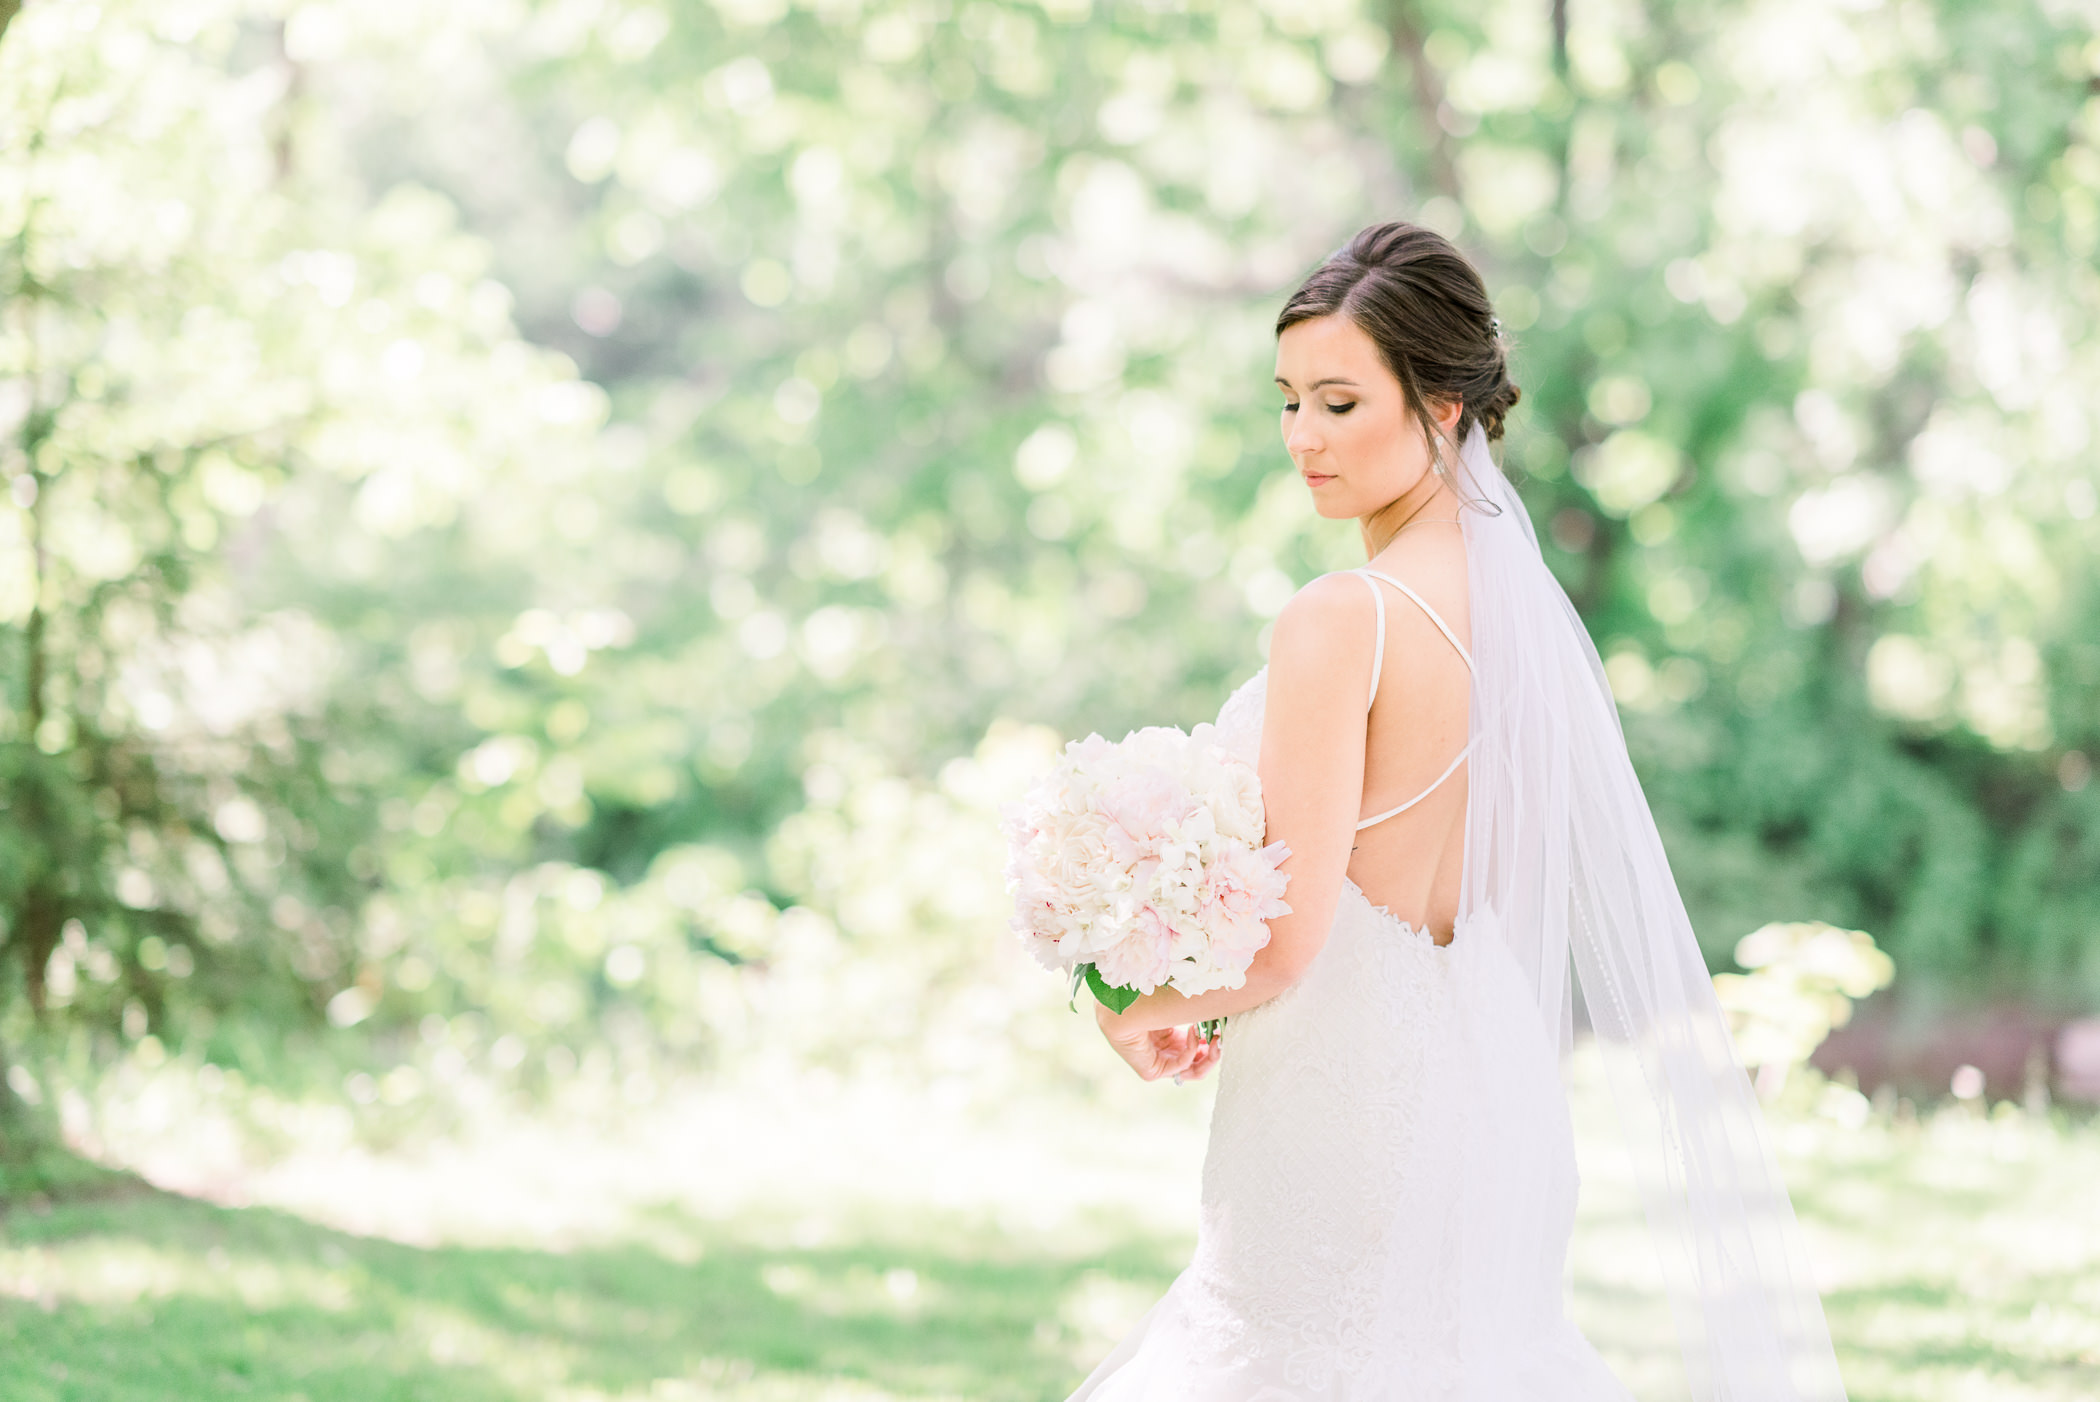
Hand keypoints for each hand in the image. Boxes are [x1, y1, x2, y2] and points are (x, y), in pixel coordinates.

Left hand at [1096, 1004, 1222, 1082]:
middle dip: (1214, 1055)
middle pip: (1198, 1065)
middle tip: (1222, 1040)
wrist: (1123, 1001)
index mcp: (1170, 1039)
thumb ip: (1200, 1020)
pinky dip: (1191, 1050)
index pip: (1197, 1052)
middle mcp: (1164, 1052)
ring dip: (1208, 1056)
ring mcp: (1158, 1063)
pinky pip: (1180, 1066)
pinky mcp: (1150, 1072)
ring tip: (1216, 1040)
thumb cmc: (1148, 998)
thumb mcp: (1180, 1010)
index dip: (1212, 1046)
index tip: (1222, 1032)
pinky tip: (1193, 1032)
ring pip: (1192, 1071)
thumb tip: (1224, 1025)